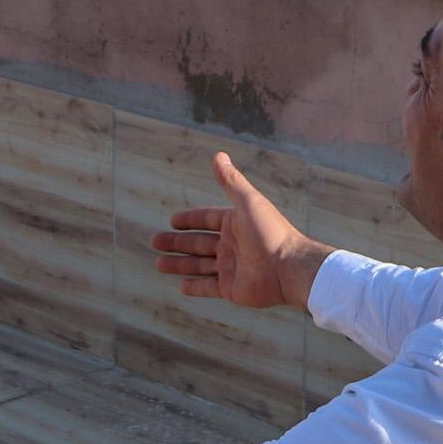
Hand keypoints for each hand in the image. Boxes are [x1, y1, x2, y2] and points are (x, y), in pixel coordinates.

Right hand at [149, 153, 334, 311]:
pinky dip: (195, 286)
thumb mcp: (248, 202)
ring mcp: (232, 268)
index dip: (190, 220)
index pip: (207, 220)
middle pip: (198, 243)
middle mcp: (232, 245)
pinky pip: (208, 287)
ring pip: (199, 266)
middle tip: (155, 241)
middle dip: (176, 243)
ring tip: (158, 264)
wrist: (288, 268)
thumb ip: (231, 181)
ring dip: (179, 264)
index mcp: (235, 224)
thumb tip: (218, 154)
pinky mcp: (232, 289)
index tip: (172, 221)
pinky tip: (181, 285)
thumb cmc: (270, 232)